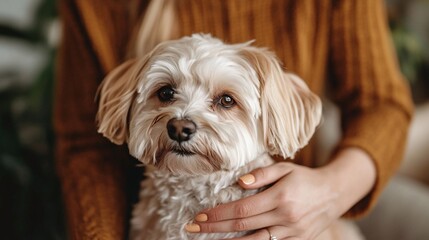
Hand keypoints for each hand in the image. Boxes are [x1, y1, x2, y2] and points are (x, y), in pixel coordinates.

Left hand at [185, 148, 375, 239]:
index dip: (219, 213)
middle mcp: (284, 218)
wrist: (334, 194)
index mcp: (280, 197)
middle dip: (214, 228)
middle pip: (242, 227)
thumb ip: (262, 174)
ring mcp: (291, 233)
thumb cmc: (305, 179)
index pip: (242, 209)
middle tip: (192, 227)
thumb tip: (239, 182)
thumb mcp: (285, 169)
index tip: (200, 215)